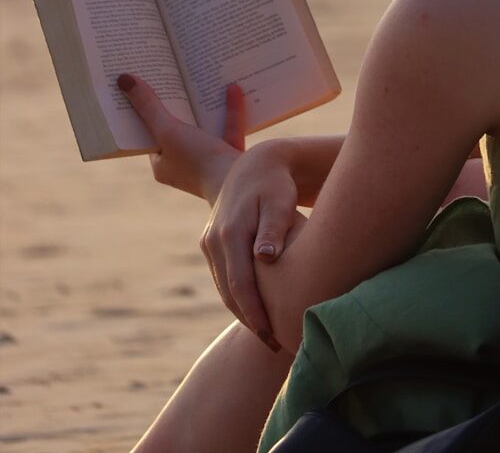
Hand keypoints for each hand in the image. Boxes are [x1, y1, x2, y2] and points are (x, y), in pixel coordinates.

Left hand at [118, 73, 244, 204]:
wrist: (240, 184)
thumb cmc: (197, 161)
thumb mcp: (168, 130)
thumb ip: (148, 106)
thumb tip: (123, 79)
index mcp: (163, 165)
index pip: (150, 135)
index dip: (145, 112)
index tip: (142, 87)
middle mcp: (184, 164)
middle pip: (177, 129)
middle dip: (178, 104)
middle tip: (171, 75)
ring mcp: (209, 160)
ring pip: (205, 128)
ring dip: (204, 105)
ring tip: (201, 77)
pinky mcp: (231, 155)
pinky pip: (229, 128)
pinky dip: (230, 110)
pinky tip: (232, 88)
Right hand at [200, 140, 300, 346]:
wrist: (253, 165)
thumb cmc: (275, 184)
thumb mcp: (279, 200)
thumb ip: (273, 228)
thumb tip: (266, 257)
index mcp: (231, 231)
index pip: (240, 284)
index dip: (255, 313)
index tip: (273, 336)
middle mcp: (214, 240)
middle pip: (230, 292)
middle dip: (251, 321)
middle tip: (275, 345)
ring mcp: (209, 242)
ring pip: (224, 288)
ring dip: (242, 312)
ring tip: (268, 335)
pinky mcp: (210, 243)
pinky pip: (223, 276)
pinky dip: (237, 296)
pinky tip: (256, 311)